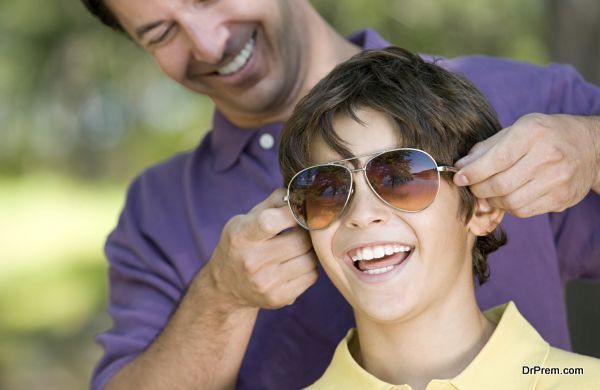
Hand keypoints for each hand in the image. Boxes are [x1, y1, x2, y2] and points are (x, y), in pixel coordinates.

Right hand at [205, 189, 317, 309]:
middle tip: (304, 229)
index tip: (300, 210)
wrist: (224, 287)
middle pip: (298, 242)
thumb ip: (271, 204)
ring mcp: (266, 283)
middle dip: (306, 232)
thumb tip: (299, 191)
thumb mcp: (244, 220)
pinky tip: (296, 263)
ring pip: (309, 260)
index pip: (270, 222)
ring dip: (310, 250)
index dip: (292, 213)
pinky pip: (311, 277)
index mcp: (241, 237)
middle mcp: (251, 262)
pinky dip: (309, 267)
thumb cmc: (239, 245)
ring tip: (299, 246)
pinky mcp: (278, 298)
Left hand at [453, 113, 599, 217]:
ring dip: (492, 201)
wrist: (590, 146)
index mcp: (533, 133)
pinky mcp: (562, 198)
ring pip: (511, 202)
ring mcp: (558, 179)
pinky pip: (524, 211)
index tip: (458, 178)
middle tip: (472, 187)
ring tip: (489, 192)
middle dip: (478, 189)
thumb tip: (461, 166)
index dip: (473, 172)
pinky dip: (509, 207)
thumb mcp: (518, 129)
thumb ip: (488, 148)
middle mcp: (549, 156)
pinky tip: (508, 197)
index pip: (496, 159)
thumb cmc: (545, 135)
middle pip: (501, 184)